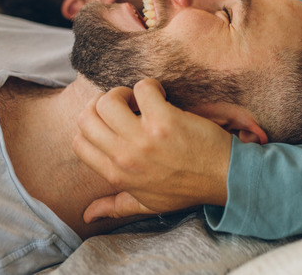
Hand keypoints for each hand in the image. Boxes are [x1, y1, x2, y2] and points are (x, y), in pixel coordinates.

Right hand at [72, 78, 231, 222]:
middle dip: (102, 104)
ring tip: (140, 100)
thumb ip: (115, 206)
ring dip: (123, 92)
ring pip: (108, 100)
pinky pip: (142, 88)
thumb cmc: (186, 188)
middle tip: (124, 106)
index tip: (110, 121)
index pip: (79, 143)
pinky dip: (150, 86)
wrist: (223, 179)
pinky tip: (161, 96)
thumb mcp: (147, 204)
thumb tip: (87, 216)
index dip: (91, 126)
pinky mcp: (165, 120)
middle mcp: (125, 157)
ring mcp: (144, 138)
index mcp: (117, 174)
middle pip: (87, 117)